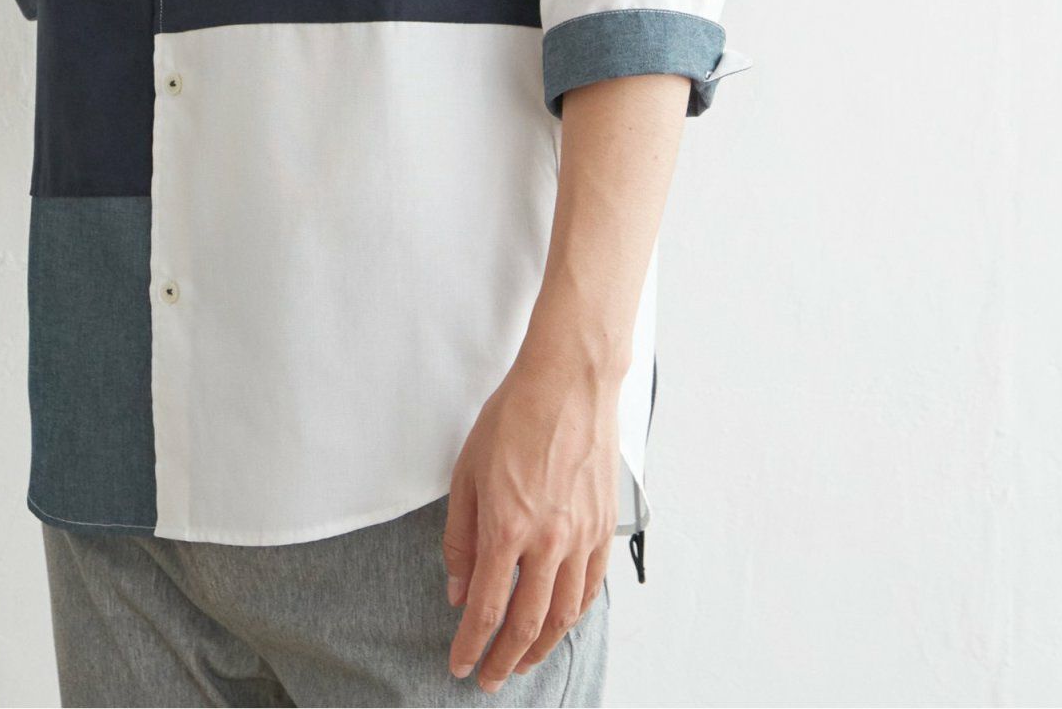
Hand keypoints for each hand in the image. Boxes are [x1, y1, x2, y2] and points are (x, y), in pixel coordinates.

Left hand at [441, 354, 617, 693]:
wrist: (568, 383)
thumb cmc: (514, 417)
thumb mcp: (467, 472)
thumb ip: (461, 537)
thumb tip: (458, 588)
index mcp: (507, 528)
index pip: (486, 608)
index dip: (471, 646)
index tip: (461, 665)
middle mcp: (548, 541)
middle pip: (526, 623)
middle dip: (505, 660)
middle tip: (490, 678)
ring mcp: (581, 537)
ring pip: (564, 615)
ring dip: (541, 646)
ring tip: (523, 660)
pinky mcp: (603, 527)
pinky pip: (591, 587)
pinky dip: (574, 614)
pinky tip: (560, 622)